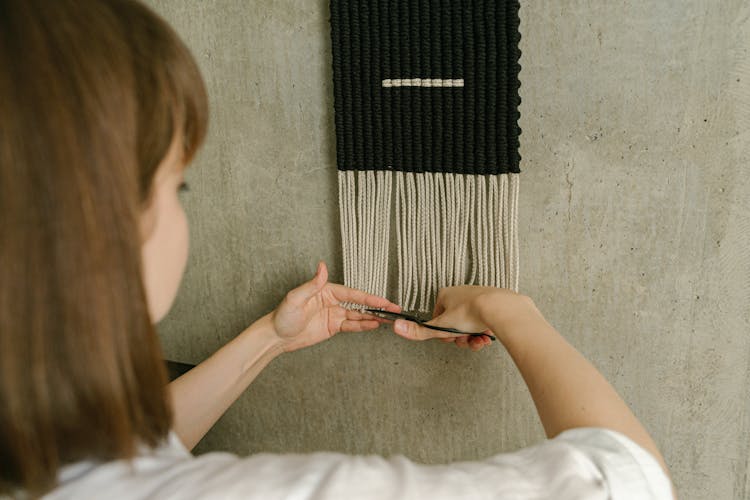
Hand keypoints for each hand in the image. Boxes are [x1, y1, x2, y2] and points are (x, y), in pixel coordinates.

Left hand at [271, 261, 400, 352]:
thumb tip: (322, 266)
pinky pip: (351, 325)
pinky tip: (374, 325)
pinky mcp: (333, 326)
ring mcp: (334, 314)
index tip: (383, 301)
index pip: (353, 294)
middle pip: (359, 303)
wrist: (276, 336)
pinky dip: (363, 325)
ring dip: (374, 317)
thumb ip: (312, 284)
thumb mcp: (296, 298)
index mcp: (326, 290)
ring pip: (358, 315)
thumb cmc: (283, 315)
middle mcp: (332, 301)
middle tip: (394, 309)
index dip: (369, 297)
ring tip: (390, 319)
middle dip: (377, 306)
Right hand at [391, 286, 524, 351]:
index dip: (442, 332)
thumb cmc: (471, 313)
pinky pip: (484, 321)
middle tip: (465, 342)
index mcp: (446, 294)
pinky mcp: (492, 303)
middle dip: (460, 338)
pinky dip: (484, 332)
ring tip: (479, 342)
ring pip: (470, 324)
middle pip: (454, 323)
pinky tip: (487, 338)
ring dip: (473, 338)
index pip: (437, 317)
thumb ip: (420, 331)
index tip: (448, 338)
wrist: (500, 308)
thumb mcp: (441, 326)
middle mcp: (461, 293)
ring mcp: (478, 298)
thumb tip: (396, 327)